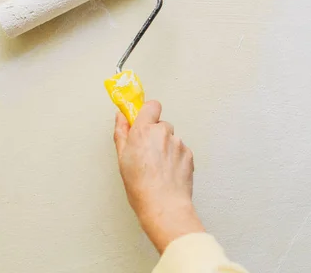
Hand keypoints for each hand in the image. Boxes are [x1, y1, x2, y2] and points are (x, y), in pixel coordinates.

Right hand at [113, 100, 204, 253]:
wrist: (164, 205)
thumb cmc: (140, 186)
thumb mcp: (122, 159)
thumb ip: (122, 133)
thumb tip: (121, 117)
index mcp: (143, 131)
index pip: (151, 106)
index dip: (147, 113)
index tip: (142, 120)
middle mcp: (163, 132)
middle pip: (161, 124)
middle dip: (155, 134)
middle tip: (147, 154)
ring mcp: (178, 143)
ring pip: (171, 139)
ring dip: (166, 147)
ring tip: (158, 168)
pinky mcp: (189, 154)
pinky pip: (181, 150)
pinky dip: (175, 158)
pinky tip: (168, 172)